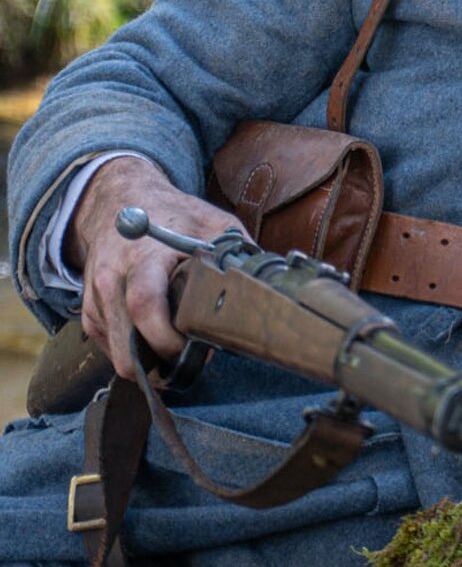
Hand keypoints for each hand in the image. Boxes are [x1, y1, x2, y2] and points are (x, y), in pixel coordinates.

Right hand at [68, 155, 242, 380]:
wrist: (118, 202)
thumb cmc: (173, 215)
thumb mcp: (213, 222)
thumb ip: (237, 251)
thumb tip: (267, 281)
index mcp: (144, 256)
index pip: (145, 304)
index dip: (167, 337)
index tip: (193, 350)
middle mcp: (112, 279)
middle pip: (125, 342)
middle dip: (158, 365)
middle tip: (190, 363)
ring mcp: (96, 298)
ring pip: (116, 352)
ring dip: (147, 361)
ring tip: (178, 352)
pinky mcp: (89, 312)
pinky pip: (109, 347)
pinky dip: (133, 352)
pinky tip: (156, 340)